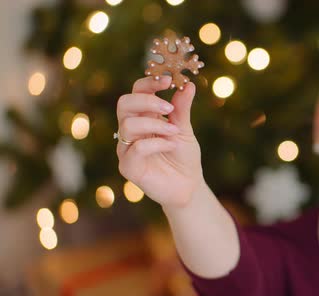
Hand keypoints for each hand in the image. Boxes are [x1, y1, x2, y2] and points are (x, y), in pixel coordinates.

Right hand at [116, 76, 203, 208]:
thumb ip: (182, 109)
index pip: (136, 92)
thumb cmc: (184, 157)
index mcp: (143, 117)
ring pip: (128, 125)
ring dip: (155, 124)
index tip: (168, 80)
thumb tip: (189, 85)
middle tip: (169, 107)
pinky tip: (171, 146)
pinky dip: (157, 143)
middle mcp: (131, 130)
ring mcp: (127, 148)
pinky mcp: (128, 166)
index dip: (149, 83)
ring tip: (175, 131)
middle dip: (146, 100)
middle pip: (124, 104)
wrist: (188, 186)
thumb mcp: (185, 130)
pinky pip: (136, 148)